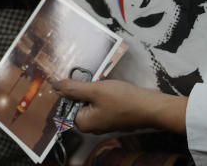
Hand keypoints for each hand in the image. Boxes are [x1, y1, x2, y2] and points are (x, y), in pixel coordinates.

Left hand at [51, 78, 186, 134]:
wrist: (150, 106)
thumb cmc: (124, 100)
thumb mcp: (95, 90)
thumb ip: (74, 88)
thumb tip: (55, 86)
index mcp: (83, 123)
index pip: (66, 105)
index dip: (70, 90)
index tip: (78, 80)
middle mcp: (92, 126)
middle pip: (77, 103)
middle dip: (84, 89)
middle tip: (95, 82)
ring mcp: (103, 122)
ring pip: (90, 101)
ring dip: (94, 89)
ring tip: (105, 84)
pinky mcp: (112, 116)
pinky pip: (101, 102)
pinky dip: (104, 93)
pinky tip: (112, 88)